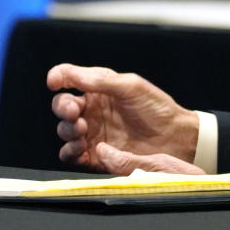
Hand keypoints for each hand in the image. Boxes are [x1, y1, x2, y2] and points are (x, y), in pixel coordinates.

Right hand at [47, 64, 201, 173]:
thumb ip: (99, 80)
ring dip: (66, 129)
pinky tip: (81, 147)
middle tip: (74, 111)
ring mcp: (93, 133)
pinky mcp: (95, 155)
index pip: (69, 80)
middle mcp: (93, 110)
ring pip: (64, 130)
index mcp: (99, 90)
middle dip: (62, 107)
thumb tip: (67, 73)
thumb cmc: (157, 108)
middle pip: (62, 106)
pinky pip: (71, 155)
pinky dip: (70, 151)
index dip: (58, 78)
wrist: (175, 138)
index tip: (55, 81)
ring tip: (82, 129)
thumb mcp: (130, 86)